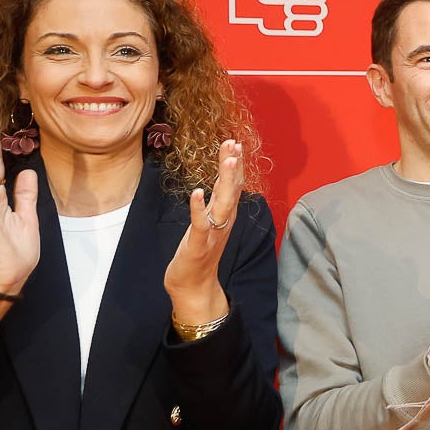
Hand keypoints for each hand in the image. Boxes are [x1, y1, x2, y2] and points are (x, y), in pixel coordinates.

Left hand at [164, 140, 240, 324]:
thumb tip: (222, 181)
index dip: (235, 164)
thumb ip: (216, 202)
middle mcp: (224, 222)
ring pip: (222, 203)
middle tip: (235, 143)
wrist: (195, 286)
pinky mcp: (198, 245)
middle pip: (232, 190)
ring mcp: (213, 233)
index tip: (235, 143)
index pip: (233, 185)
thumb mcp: (210, 222)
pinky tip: (197, 192)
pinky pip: (200, 224)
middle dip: (233, 166)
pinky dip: (199, 208)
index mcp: (225, 215)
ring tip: (227, 160)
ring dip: (225, 181)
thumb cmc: (199, 253)